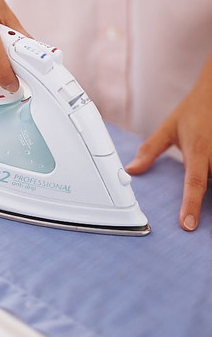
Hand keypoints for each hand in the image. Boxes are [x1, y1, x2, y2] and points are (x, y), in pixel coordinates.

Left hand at [126, 55, 211, 230]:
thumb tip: (131, 170)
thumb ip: (150, 151)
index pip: (194, 182)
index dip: (191, 205)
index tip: (189, 225)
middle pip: (210, 186)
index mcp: (197, 149)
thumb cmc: (193, 111)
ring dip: (209, 178)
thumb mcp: (167, 128)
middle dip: (203, 192)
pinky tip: (207, 166)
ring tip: (201, 168)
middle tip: (193, 197)